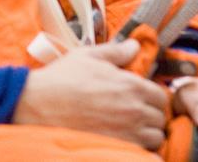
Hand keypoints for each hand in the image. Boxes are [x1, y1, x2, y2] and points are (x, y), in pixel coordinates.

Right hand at [12, 38, 169, 148]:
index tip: (140, 100)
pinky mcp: (115, 151)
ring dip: (146, 136)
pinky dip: (138, 152)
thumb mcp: (89, 56)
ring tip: (128, 131)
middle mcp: (134, 111)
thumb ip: (117, 52)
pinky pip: (142, 156)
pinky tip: (123, 144)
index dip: (152, 98)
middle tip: (133, 116)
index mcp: (131, 86)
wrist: (35, 105)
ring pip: (154, 139)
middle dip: (150, 117)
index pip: (162, 96)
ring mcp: (126, 134)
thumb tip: (135, 46)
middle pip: (160, 119)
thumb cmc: (61, 79)